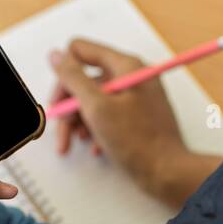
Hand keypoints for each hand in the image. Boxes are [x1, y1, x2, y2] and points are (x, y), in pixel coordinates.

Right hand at [49, 39, 220, 205]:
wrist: (167, 173)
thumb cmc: (139, 142)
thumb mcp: (97, 107)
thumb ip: (73, 78)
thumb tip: (55, 55)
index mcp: (125, 66)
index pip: (80, 50)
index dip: (65, 75)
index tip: (59, 100)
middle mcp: (130, 76)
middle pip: (84, 79)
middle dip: (68, 105)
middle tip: (61, 127)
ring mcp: (134, 96)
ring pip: (92, 99)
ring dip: (78, 121)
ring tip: (75, 142)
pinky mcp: (135, 115)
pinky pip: (106, 114)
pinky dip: (95, 129)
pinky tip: (96, 147)